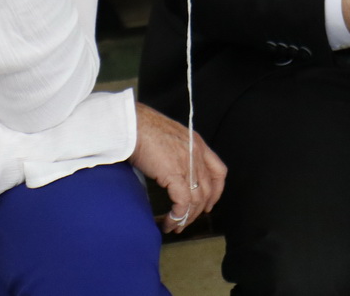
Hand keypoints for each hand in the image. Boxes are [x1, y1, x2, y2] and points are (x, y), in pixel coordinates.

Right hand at [129, 103, 226, 232]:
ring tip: (174, 226)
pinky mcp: (174, 174)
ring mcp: (187, 164)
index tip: (208, 204)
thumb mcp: (168, 136)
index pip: (218, 171)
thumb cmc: (141, 126)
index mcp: (197, 143)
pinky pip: (182, 203)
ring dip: (186, 217)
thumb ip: (176, 150)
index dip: (216, 192)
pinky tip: (168, 222)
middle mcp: (197, 154)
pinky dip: (177, 216)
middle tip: (186, 220)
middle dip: (198, 210)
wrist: (131, 123)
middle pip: (207, 190)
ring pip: (196, 200)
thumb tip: (170, 168)